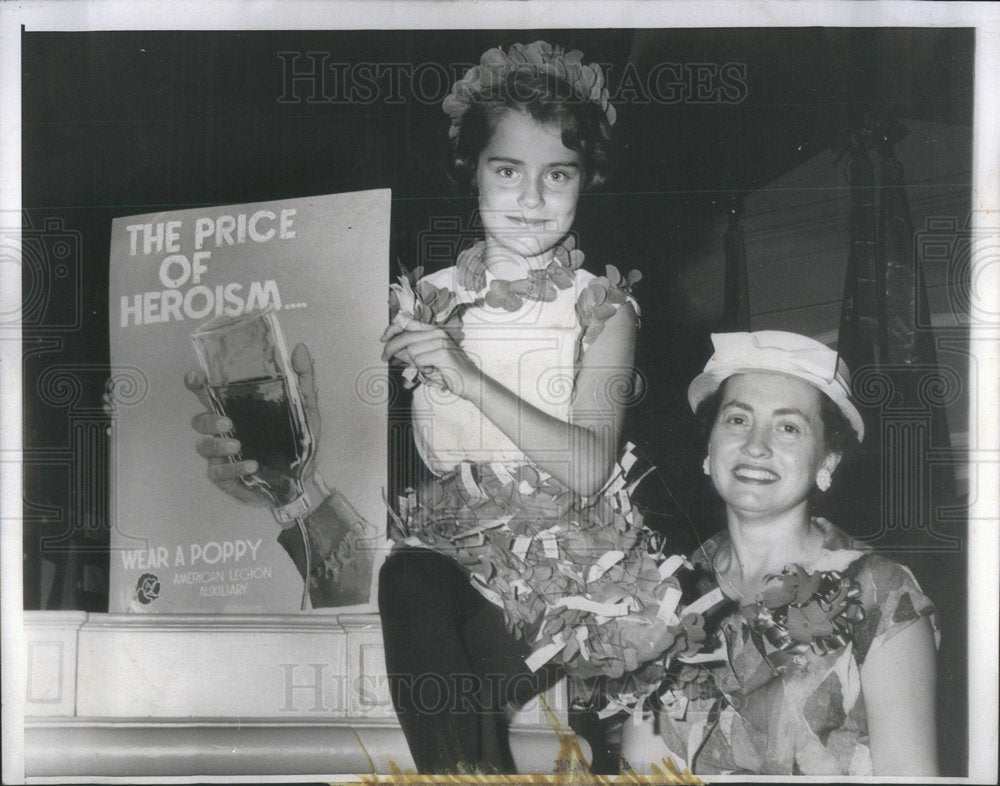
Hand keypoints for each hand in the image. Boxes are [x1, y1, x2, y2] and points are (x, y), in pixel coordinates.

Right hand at [185, 343, 320, 507]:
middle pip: (198, 419)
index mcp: (237, 409)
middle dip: (207, 419)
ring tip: (238, 444)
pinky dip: (234, 468)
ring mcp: (222, 454)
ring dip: (217, 444)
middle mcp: (224, 430)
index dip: (196, 384)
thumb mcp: (306, 407)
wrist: (306, 478)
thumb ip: (303, 378)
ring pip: (203, 446)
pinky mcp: (226, 476)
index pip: (208, 393)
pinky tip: (251, 466)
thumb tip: (300, 348)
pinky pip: (218, 472)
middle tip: (227, 422)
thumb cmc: (300, 440)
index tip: (195, 377)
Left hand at [380, 320, 476, 396]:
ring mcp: (441, 341)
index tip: (383, 339)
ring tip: (428, 368)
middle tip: (384, 357)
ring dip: (415, 363)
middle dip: (391, 348)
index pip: (408, 322)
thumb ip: (411, 353)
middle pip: (405, 337)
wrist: (470, 382)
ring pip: (411, 351)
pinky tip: (434, 371)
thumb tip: (393, 350)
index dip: (392, 329)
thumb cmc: (449, 372)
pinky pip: (419, 360)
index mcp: (434, 331)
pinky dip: (422, 369)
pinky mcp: (442, 352)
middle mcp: (437, 332)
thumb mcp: (426, 360)